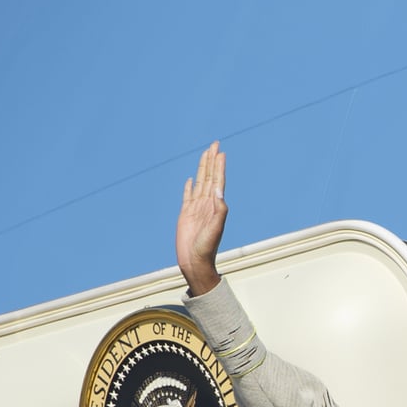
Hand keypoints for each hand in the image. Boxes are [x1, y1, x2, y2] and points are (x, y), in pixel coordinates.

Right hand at [176, 141, 226, 295]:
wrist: (195, 262)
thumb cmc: (207, 248)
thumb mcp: (215, 228)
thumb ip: (219, 210)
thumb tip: (218, 190)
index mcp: (215, 206)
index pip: (218, 181)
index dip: (219, 166)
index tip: (220, 151)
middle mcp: (206, 204)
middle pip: (209, 177)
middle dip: (211, 161)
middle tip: (215, 144)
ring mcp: (196, 208)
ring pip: (199, 182)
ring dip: (202, 168)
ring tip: (205, 154)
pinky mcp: (185, 214)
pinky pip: (187, 196)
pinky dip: (189, 186)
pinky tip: (191, 179)